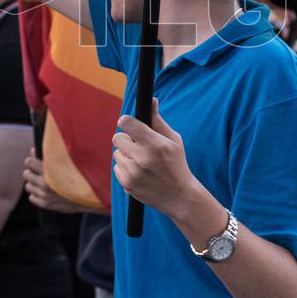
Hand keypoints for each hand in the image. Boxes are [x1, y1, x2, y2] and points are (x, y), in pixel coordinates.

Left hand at [23, 149, 92, 213]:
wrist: (87, 196)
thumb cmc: (77, 176)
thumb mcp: (64, 163)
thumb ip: (47, 157)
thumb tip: (32, 150)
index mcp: (49, 171)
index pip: (28, 162)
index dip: (31, 161)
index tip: (34, 162)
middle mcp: (44, 184)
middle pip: (26, 174)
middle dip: (31, 172)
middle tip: (38, 173)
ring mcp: (44, 195)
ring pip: (28, 186)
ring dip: (33, 184)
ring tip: (42, 183)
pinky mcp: (45, 204)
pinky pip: (31, 198)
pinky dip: (36, 194)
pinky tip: (44, 192)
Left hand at [112, 98, 195, 217]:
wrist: (180, 196)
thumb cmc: (177, 164)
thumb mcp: (174, 140)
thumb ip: (158, 121)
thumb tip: (151, 100)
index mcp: (154, 144)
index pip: (126, 123)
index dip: (126, 121)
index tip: (128, 124)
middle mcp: (142, 158)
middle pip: (117, 138)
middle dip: (126, 139)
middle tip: (137, 144)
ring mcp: (133, 172)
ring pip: (117, 153)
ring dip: (126, 155)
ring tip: (141, 161)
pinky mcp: (127, 184)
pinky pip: (116, 168)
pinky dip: (125, 168)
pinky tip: (139, 172)